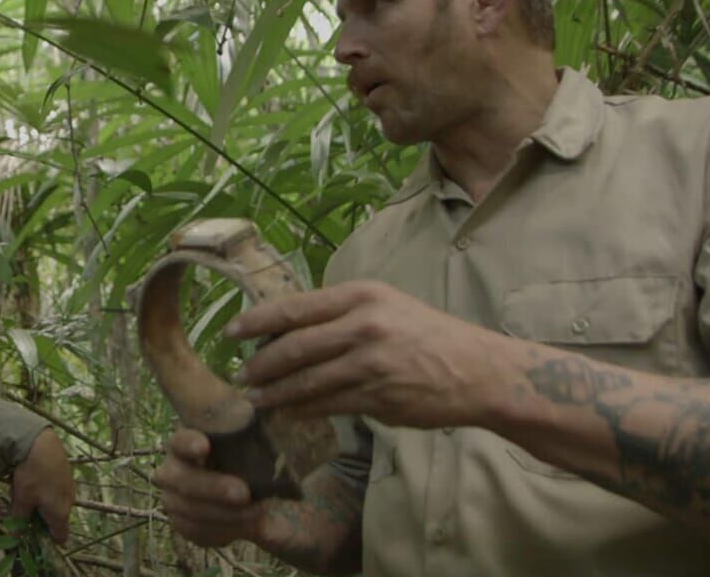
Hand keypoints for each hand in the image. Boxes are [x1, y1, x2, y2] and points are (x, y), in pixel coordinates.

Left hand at [11, 428, 73, 542]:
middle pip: (57, 519)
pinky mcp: (67, 472)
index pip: (61, 537)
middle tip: (23, 509)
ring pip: (56, 502)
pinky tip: (34, 476)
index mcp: (60, 514)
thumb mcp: (21, 499)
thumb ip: (20, 520)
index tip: (32, 535)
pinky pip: (58, 488)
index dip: (47, 540)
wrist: (41, 443)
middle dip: (41, 518)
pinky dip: (47, 488)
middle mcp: (69, 502)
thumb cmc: (32, 475)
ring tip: (26, 489)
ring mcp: (70, 486)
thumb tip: (16, 537)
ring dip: (43, 501)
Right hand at [152, 428, 268, 547]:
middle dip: (212, 487)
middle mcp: (173, 469)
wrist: (255, 491)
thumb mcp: (255, 434)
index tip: (205, 447)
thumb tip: (254, 401)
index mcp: (187, 441)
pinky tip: (246, 526)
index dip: (188, 443)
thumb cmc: (251, 455)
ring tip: (257, 512)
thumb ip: (250, 419)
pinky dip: (221, 531)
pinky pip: (195, 532)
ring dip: (223, 514)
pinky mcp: (183, 523)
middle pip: (181, 479)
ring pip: (187, 509)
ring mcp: (174, 498)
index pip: (179, 440)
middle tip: (243, 492)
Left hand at [228, 280, 515, 428]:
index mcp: (362, 295)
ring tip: (256, 398)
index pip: (294, 307)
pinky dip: (302, 410)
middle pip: (294, 346)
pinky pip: (327, 405)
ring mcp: (371, 363)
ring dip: (275, 393)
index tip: (231, 332)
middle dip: (260, 364)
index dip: (256, 321)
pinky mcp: (379, 397)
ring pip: (306, 381)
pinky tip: (288, 412)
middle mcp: (364, 325)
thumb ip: (341, 314)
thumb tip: (288, 330)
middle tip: (240, 374)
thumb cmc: (427, 336)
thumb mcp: (386, 307)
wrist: (478, 370)